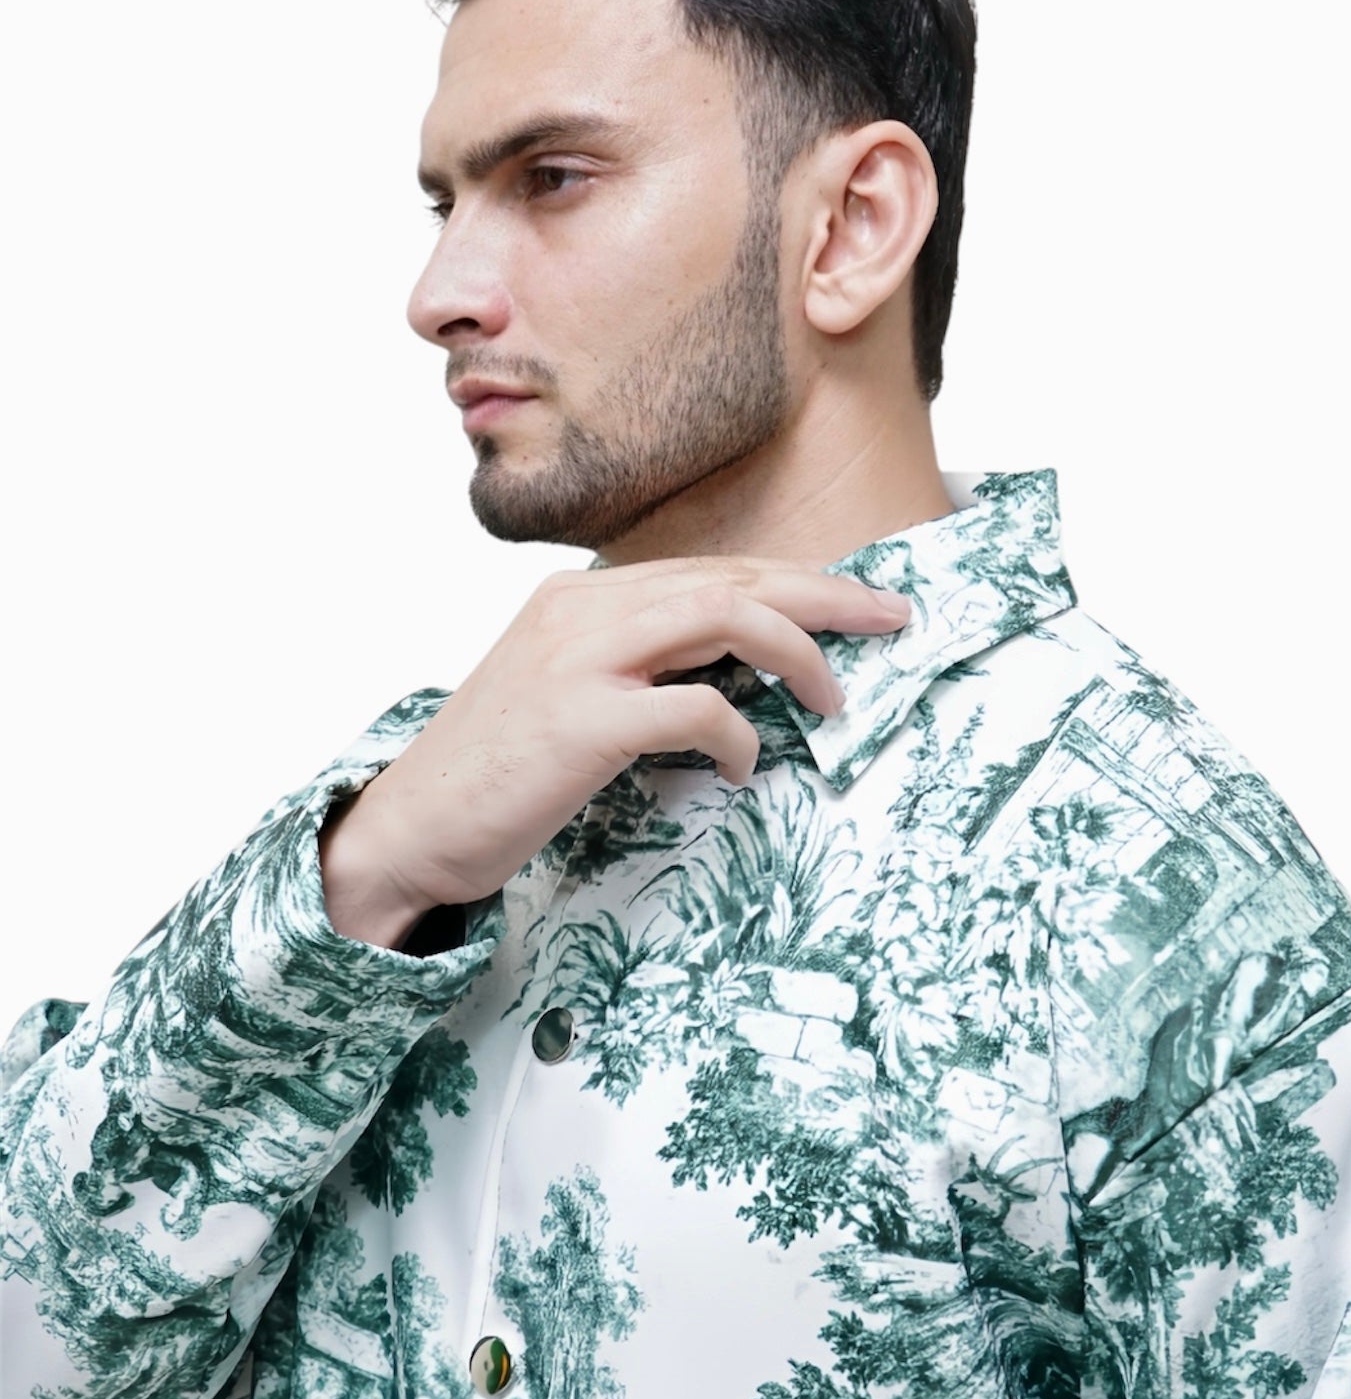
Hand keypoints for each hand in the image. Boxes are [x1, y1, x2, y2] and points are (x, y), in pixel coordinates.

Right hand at [326, 557, 912, 920]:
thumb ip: (637, 665)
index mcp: (580, 597)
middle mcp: (581, 610)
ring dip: (799, 654)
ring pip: (724, 616)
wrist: (409, 828)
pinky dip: (739, 735)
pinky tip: (745, 767)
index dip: (796, 583)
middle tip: (893, 619)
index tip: (860, 603)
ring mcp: (578, 659)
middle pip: (732, 577)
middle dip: (826, 595)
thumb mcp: (567, 693)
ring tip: (834, 700)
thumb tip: (733, 672)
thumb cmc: (495, 774)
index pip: (711, 570)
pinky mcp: (581, 720)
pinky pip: (696, 707)